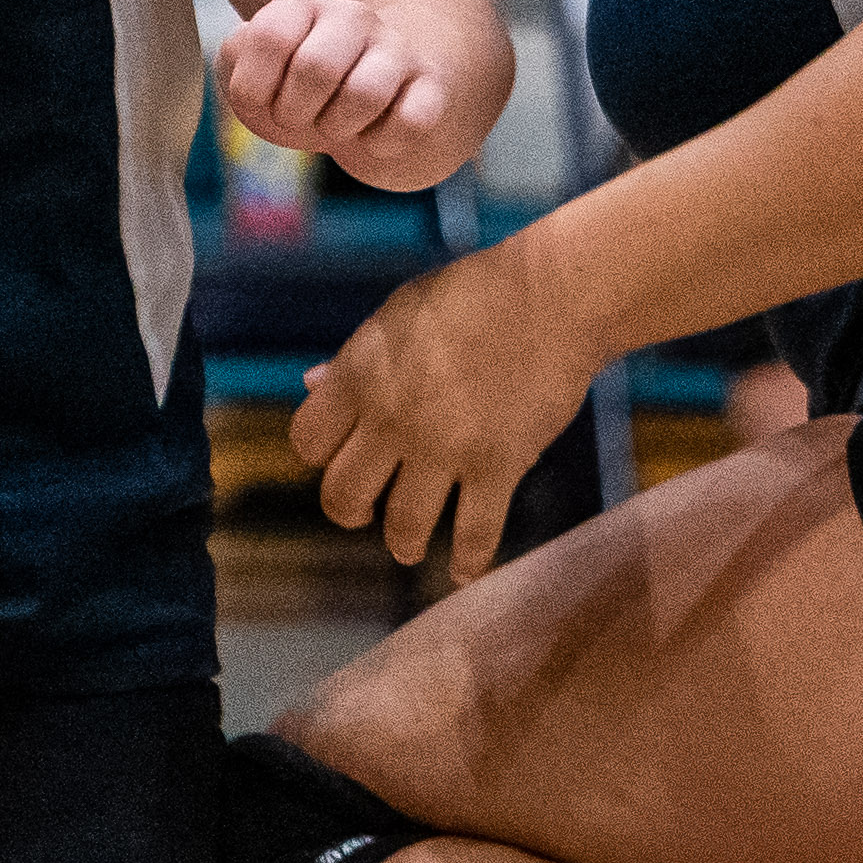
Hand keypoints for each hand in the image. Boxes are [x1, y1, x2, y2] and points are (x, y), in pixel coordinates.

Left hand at [219, 0, 452, 189]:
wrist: (369, 99)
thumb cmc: (296, 90)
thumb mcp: (252, 73)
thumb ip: (235, 57)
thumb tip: (251, 48)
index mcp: (301, 5)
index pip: (268, 37)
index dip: (253, 87)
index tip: (262, 98)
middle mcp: (353, 16)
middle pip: (316, 66)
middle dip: (295, 113)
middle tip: (299, 118)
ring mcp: (397, 49)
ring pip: (366, 92)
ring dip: (338, 129)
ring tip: (335, 127)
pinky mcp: (432, 87)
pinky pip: (412, 121)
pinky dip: (382, 144)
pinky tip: (373, 137)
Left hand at [292, 243, 600, 583]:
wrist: (554, 294)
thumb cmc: (477, 293)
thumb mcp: (401, 312)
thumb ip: (356, 357)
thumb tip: (310, 384)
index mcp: (362, 372)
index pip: (308, 442)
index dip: (323, 456)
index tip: (345, 458)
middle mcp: (392, 416)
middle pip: (343, 496)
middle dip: (352, 512)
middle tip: (369, 511)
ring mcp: (444, 446)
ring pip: (402, 528)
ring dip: (405, 543)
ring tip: (411, 545)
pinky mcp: (497, 465)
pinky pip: (474, 534)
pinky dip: (469, 561)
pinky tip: (465, 570)